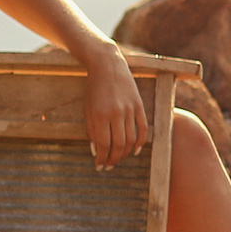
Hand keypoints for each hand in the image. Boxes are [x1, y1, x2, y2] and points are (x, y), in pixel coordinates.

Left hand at [80, 46, 150, 169]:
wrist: (108, 65)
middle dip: (113, 159)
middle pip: (118, 145)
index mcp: (100, 114)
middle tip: (108, 166)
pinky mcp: (140, 106)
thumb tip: (96, 150)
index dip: (101, 158)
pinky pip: (143, 129)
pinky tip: (135, 151)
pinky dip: (140, 142)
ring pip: (131, 140)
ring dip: (124, 154)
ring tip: (118, 159)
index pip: (103, 144)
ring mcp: (130, 109)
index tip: (99, 166)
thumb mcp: (87, 108)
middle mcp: (117, 113)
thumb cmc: (94, 87)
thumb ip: (91, 130)